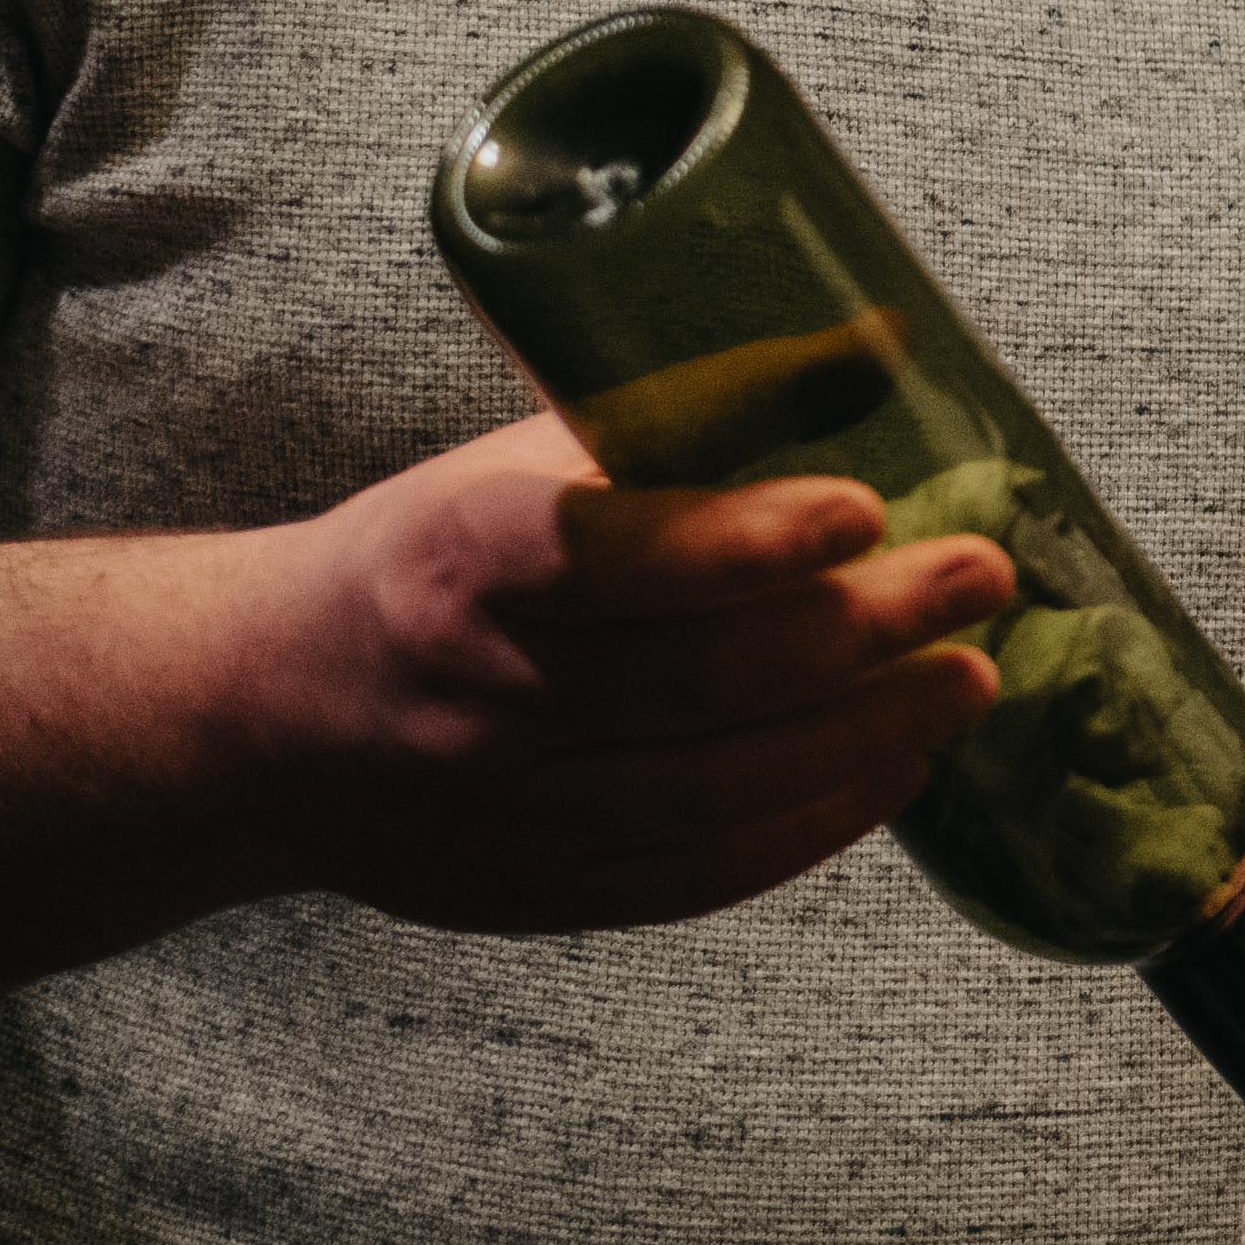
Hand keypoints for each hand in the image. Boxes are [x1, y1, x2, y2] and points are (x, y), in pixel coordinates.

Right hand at [217, 405, 1005, 936]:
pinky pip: (699, 873)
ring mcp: (505, 812)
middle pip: (701, 680)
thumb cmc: (428, 562)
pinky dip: (814, 824)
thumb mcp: (512, 466)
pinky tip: (897, 769)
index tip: (863, 507)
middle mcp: (480, 695)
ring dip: (868, 734)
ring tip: (968, 679)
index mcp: (462, 560)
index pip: (613, 555)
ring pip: (717, 789)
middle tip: (981, 580)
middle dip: (866, 630)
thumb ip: (671, 424)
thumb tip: (873, 350)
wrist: (262, 715)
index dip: (747, 540)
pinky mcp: (532, 894)